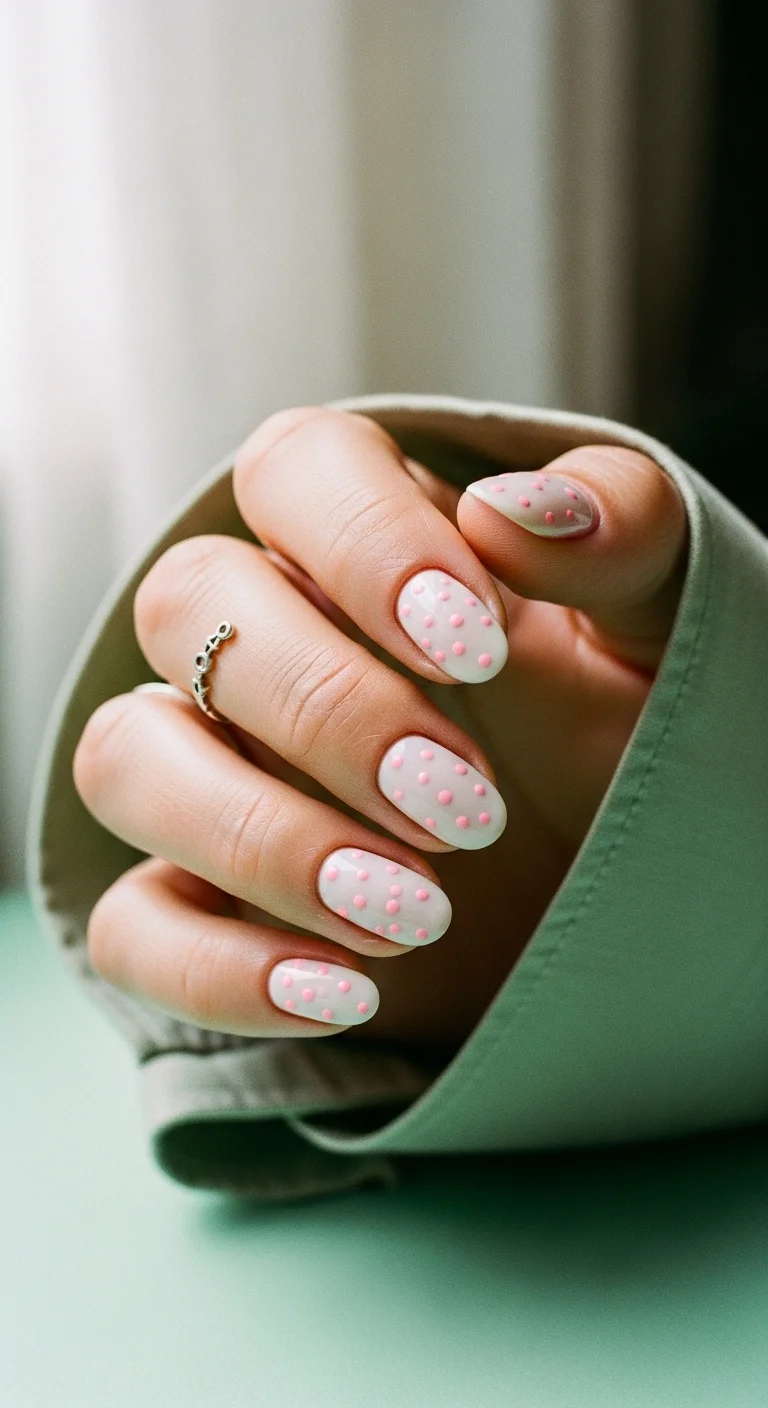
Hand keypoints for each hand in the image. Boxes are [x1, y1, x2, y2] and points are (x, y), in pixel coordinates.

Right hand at [73, 409, 687, 1046]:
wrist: (608, 893)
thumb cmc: (628, 736)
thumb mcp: (658, 632)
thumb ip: (625, 533)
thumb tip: (514, 510)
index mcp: (367, 540)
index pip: (294, 470)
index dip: (362, 544)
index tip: (472, 647)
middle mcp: (266, 640)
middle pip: (189, 605)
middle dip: (324, 710)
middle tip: (461, 806)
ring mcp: (215, 773)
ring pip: (125, 758)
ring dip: (255, 837)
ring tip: (410, 913)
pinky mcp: (202, 904)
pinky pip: (135, 926)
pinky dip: (217, 969)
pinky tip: (343, 991)